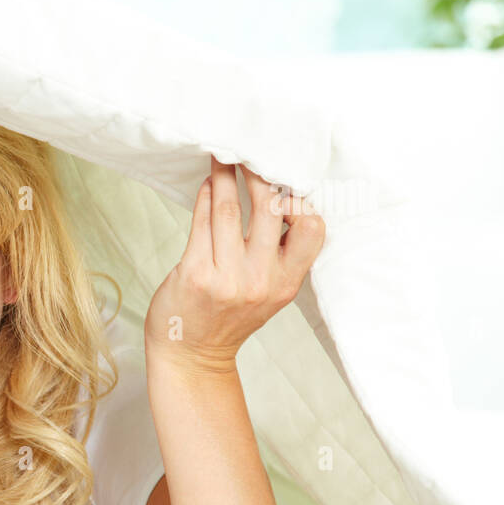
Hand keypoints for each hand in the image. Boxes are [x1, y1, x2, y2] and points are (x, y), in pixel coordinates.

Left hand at [144, 157, 324, 372]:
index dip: (300, 198)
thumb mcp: (269, 292)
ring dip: (225, 175)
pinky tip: (207, 184)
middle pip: (269, 208)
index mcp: (287, 283)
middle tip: (250, 150)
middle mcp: (261, 280)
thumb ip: (279, 255)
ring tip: (222, 157)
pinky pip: (201, 222)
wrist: (192, 354)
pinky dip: (205, 195)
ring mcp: (227, 277)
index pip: (311, 229)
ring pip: (229, 208)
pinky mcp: (196, 273)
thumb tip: (284, 198)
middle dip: (259, 172)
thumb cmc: (228, 317)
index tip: (286, 176)